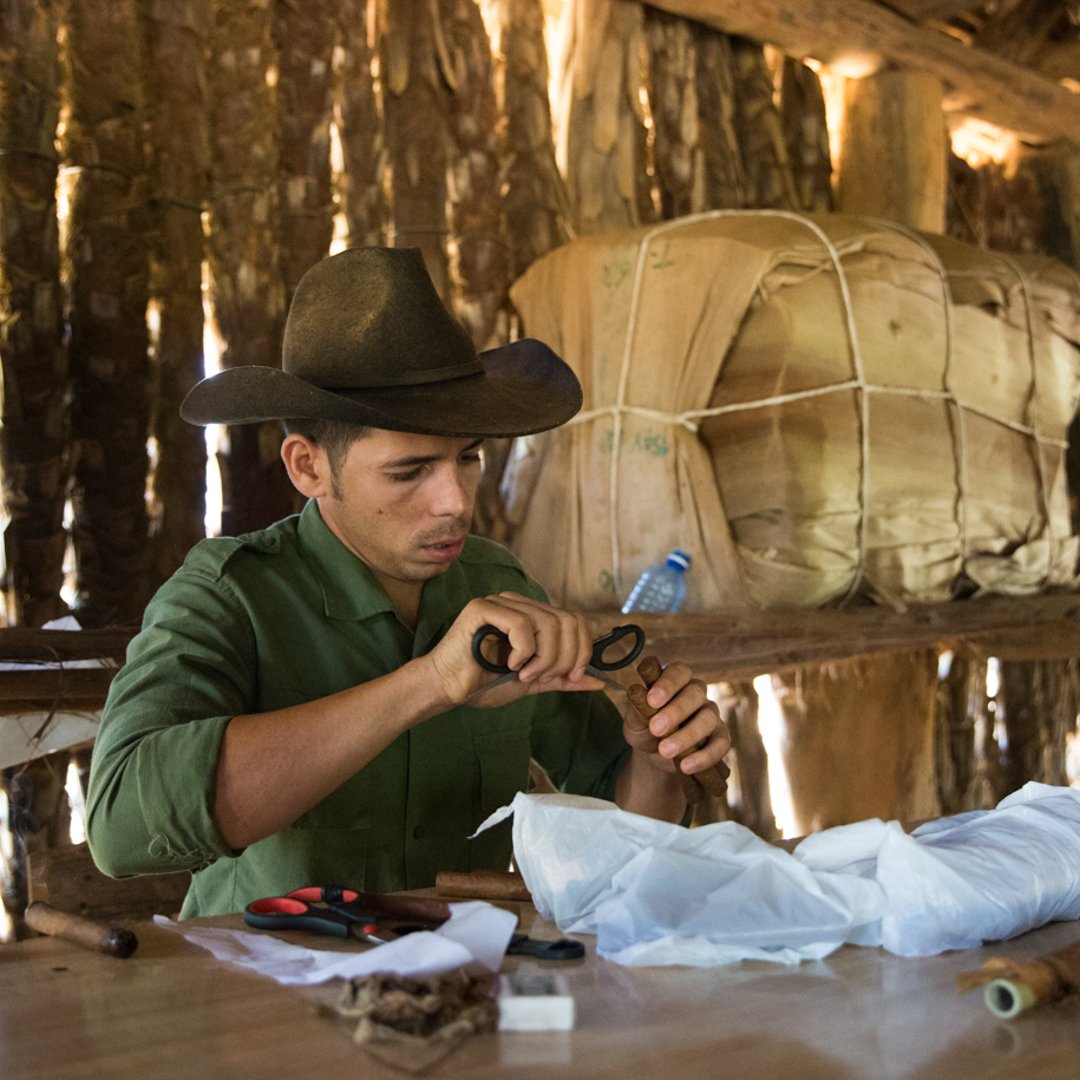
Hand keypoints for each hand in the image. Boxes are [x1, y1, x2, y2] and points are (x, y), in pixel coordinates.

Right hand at [424, 591, 606, 706]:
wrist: (447, 689)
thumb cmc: (483, 683)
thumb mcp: (534, 683)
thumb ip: (563, 678)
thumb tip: (599, 681)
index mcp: (531, 615)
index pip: (575, 620)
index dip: (582, 650)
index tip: (572, 676)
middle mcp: (518, 603)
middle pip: (567, 621)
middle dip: (563, 658)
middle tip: (542, 678)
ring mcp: (500, 602)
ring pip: (548, 623)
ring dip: (543, 658)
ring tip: (524, 674)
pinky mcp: (482, 608)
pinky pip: (522, 624)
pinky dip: (523, 651)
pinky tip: (509, 664)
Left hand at [624, 661, 730, 780]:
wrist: (655, 756)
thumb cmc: (645, 729)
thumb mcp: (635, 721)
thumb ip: (637, 708)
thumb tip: (637, 693)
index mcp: (676, 681)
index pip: (678, 672)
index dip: (667, 684)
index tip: (651, 700)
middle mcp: (697, 693)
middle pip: (695, 693)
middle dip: (675, 711)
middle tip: (655, 728)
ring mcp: (711, 714)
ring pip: (707, 719)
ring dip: (687, 736)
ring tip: (665, 751)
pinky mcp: (720, 737)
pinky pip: (720, 744)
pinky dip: (704, 756)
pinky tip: (686, 766)